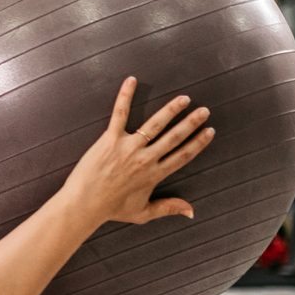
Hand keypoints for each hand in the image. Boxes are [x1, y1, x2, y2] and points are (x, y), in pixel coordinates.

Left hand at [60, 77, 213, 226]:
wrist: (84, 203)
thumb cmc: (111, 209)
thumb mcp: (143, 213)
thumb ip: (168, 208)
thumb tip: (191, 212)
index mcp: (155, 175)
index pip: (183, 155)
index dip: (198, 143)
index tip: (209, 132)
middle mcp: (146, 159)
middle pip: (175, 137)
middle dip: (192, 123)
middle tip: (204, 111)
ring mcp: (128, 147)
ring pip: (155, 124)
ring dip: (171, 110)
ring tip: (184, 99)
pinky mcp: (110, 139)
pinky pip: (120, 113)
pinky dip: (125, 96)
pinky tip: (131, 81)